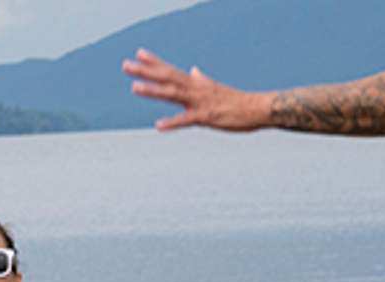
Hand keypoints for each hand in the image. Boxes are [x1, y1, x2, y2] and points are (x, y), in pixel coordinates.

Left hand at [122, 48, 272, 130]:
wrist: (258, 108)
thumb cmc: (238, 100)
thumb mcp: (217, 87)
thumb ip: (202, 79)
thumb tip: (193, 70)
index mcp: (198, 83)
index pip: (172, 69)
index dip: (155, 62)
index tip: (138, 53)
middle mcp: (196, 89)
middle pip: (167, 77)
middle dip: (146, 72)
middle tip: (126, 65)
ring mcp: (201, 102)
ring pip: (173, 94)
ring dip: (154, 90)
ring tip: (134, 87)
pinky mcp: (207, 117)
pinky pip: (187, 120)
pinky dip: (172, 122)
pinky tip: (158, 125)